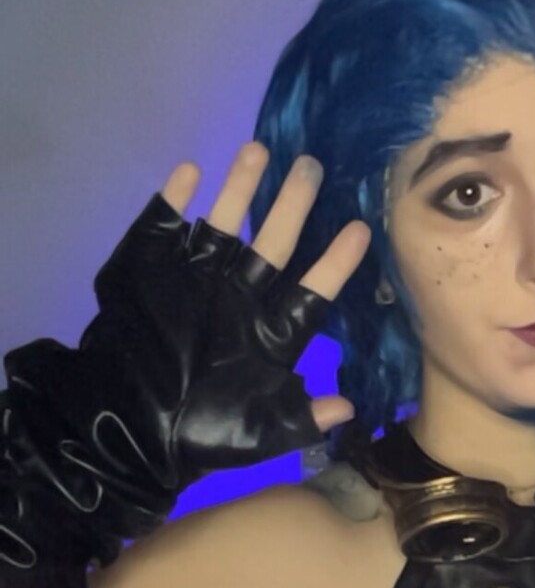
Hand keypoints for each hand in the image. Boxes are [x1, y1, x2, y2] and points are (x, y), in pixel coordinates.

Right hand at [160, 143, 369, 435]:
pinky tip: (191, 170)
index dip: (334, 264)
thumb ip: (302, 419)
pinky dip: (174, 198)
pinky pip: (164, 224)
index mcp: (267, 335)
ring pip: (224, 224)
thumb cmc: (196, 436)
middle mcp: (236, 298)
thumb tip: (350, 408)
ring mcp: (194, 278)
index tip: (361, 230)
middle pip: (272, 245)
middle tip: (311, 166)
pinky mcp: (150, 267)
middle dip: (292, 206)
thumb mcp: (257, 434)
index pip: (310, 293)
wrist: (121, 426)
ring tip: (258, 151)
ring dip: (239, 188)